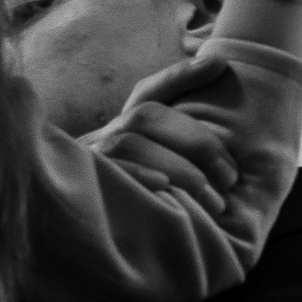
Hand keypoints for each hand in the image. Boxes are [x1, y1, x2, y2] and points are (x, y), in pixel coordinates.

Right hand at [80, 56, 238, 214]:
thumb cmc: (132, 203)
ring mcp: (88, 161)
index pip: (149, 91)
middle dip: (196, 141)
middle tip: (230, 177)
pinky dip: (138, 177)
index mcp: (120, 127)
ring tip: (211, 197)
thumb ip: (187, 135)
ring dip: (177, 167)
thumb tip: (220, 64)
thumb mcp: (160, 170)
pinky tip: (165, 191)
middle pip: (146, 115)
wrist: (71, 237)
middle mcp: (102, 137)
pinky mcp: (81, 188)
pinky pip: (108, 175)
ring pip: (130, 142)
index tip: (220, 66)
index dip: (181, 76)